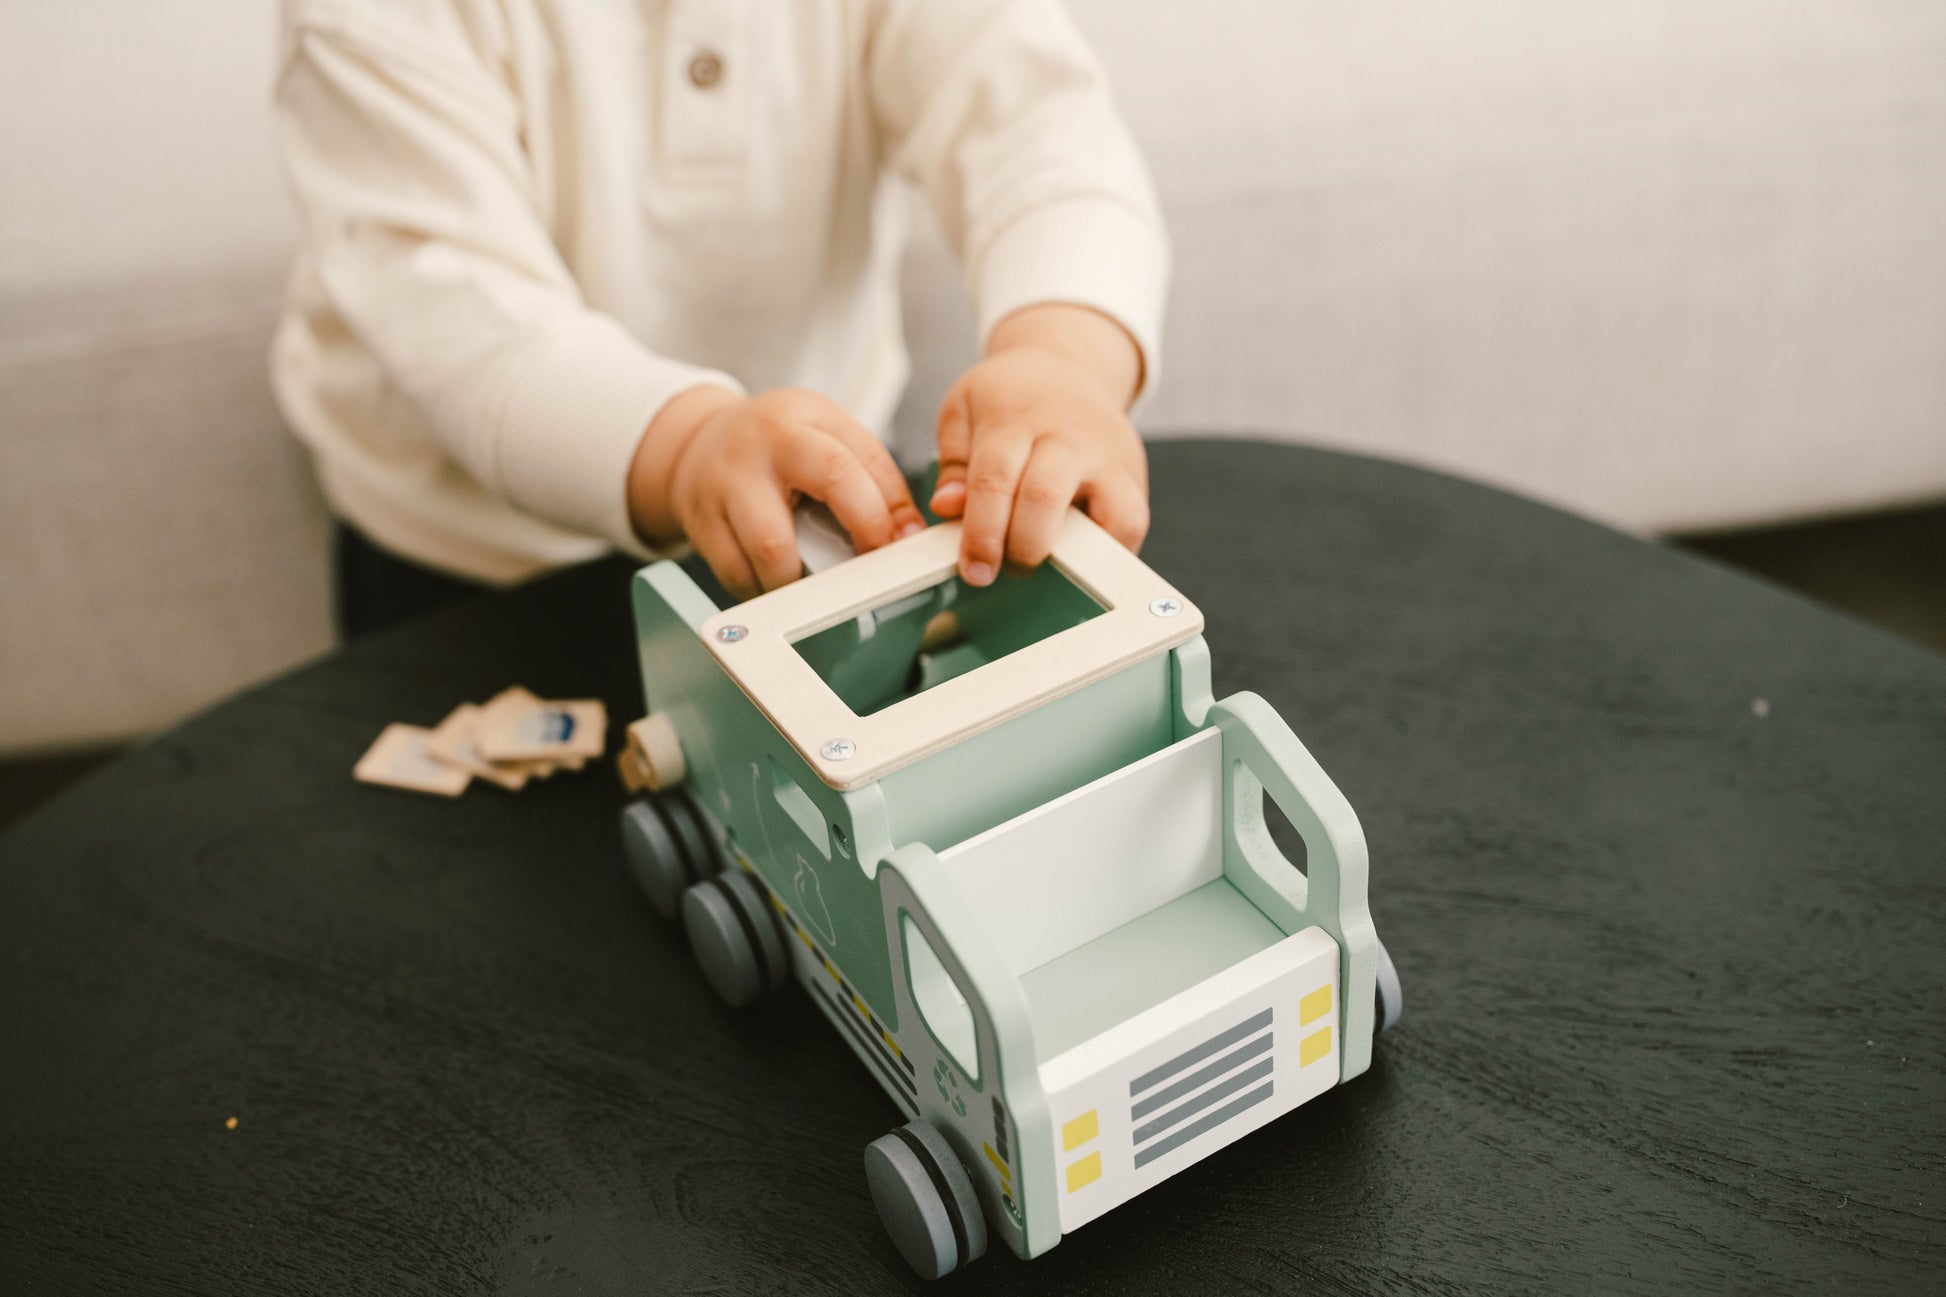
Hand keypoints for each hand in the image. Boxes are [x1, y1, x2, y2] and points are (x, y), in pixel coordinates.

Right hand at [628, 386, 924, 600]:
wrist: (702, 440)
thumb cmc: (781, 442)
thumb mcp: (831, 435)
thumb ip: (875, 476)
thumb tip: (908, 535)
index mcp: (798, 422)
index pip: (844, 471)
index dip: (876, 519)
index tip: (892, 548)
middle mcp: (752, 454)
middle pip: (790, 524)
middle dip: (831, 565)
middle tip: (855, 576)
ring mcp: (719, 490)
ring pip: (763, 557)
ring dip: (797, 583)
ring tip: (816, 577)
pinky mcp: (700, 525)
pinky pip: (737, 577)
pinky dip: (767, 589)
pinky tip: (780, 577)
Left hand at [930, 304, 1148, 585]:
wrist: (1064, 365)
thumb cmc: (1007, 399)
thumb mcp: (963, 412)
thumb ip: (953, 464)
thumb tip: (946, 509)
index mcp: (1015, 418)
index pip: (995, 480)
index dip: (982, 533)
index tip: (974, 570)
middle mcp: (1068, 436)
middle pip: (1046, 498)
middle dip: (1022, 548)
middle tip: (1004, 569)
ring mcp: (1109, 456)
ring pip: (1113, 515)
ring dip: (1080, 555)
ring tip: (1049, 566)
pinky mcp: (1134, 475)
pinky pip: (1132, 524)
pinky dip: (1108, 551)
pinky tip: (1077, 555)